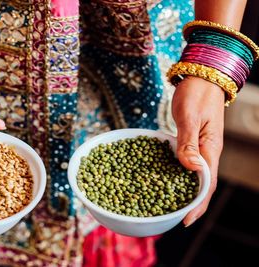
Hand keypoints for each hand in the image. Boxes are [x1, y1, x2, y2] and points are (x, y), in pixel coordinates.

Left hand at [172, 76, 224, 226]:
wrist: (200, 77)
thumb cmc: (196, 93)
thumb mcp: (189, 117)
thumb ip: (188, 142)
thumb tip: (191, 168)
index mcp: (210, 149)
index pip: (206, 184)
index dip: (196, 204)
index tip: (185, 220)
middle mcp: (206, 153)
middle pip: (200, 185)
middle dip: (189, 204)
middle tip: (173, 219)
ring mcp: (199, 148)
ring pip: (192, 176)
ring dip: (182, 192)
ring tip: (168, 207)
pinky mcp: (190, 142)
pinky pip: (184, 163)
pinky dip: (175, 175)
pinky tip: (163, 180)